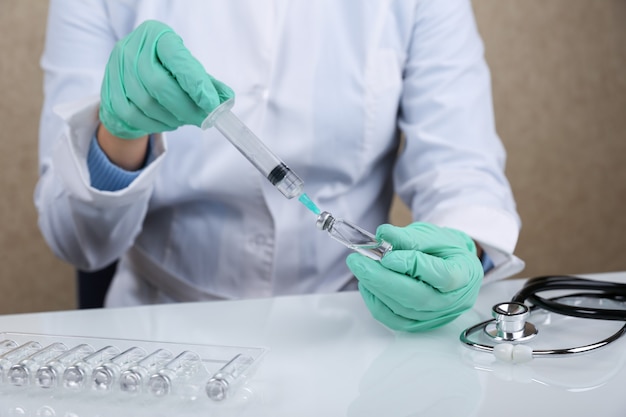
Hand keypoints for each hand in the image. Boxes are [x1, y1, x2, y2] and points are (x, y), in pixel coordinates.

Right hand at [99, 20, 232, 138]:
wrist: (130, 76)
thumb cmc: (165, 68)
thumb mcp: (185, 66)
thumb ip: (206, 81)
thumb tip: (225, 100)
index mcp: (156, 36)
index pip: (177, 59)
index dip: (195, 83)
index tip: (211, 103)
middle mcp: (132, 48)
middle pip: (159, 85)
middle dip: (185, 107)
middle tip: (202, 119)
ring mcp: (116, 69)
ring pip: (147, 103)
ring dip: (172, 118)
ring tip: (185, 119)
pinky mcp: (109, 91)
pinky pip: (134, 116)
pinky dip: (156, 125)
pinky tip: (169, 123)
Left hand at [346, 222, 483, 331]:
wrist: (450, 265)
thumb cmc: (445, 250)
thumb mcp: (433, 235)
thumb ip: (410, 237)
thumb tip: (383, 235)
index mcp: (463, 274)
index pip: (440, 275)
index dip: (413, 265)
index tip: (387, 255)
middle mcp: (452, 301)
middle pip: (416, 297)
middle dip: (382, 279)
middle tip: (358, 262)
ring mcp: (435, 316)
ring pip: (401, 309)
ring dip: (375, 288)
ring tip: (360, 268)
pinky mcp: (418, 324)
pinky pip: (393, 319)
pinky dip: (376, 302)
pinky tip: (367, 284)